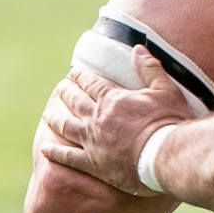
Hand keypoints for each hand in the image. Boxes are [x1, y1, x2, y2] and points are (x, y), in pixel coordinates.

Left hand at [39, 46, 194, 196]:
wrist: (165, 155)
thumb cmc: (168, 122)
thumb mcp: (165, 90)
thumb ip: (150, 69)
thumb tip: (138, 49)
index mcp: (113, 99)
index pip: (91, 83)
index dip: (81, 77)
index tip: (73, 73)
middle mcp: (97, 118)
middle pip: (75, 102)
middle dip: (66, 93)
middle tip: (60, 88)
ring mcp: (92, 141)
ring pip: (66, 126)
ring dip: (55, 119)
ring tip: (48, 115)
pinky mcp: (92, 163)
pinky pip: (68, 156)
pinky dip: (55, 152)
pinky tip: (45, 149)